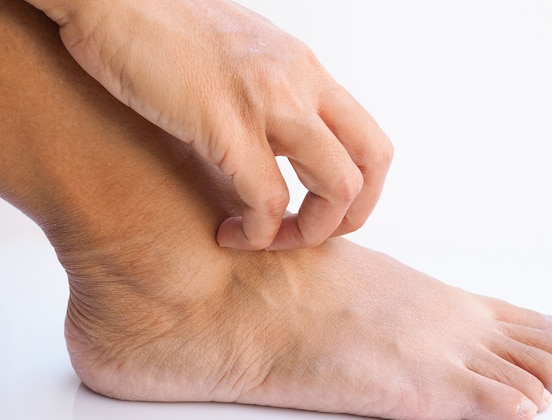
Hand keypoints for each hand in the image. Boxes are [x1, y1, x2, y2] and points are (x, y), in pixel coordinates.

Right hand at [36, 0, 392, 249]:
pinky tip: (229, 234)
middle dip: (349, 217)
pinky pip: (267, 200)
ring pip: (337, 186)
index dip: (360, 193)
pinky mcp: (226, 123)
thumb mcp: (240, 59)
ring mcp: (270, 100)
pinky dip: (257, 233)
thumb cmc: (163, 30)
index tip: (319, 212)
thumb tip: (281, 143)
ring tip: (266, 240)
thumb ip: (271, 97)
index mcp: (306, 70)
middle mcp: (301, 82)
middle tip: (305, 235)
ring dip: (309, 232)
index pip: (371, 142)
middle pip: (372, 165)